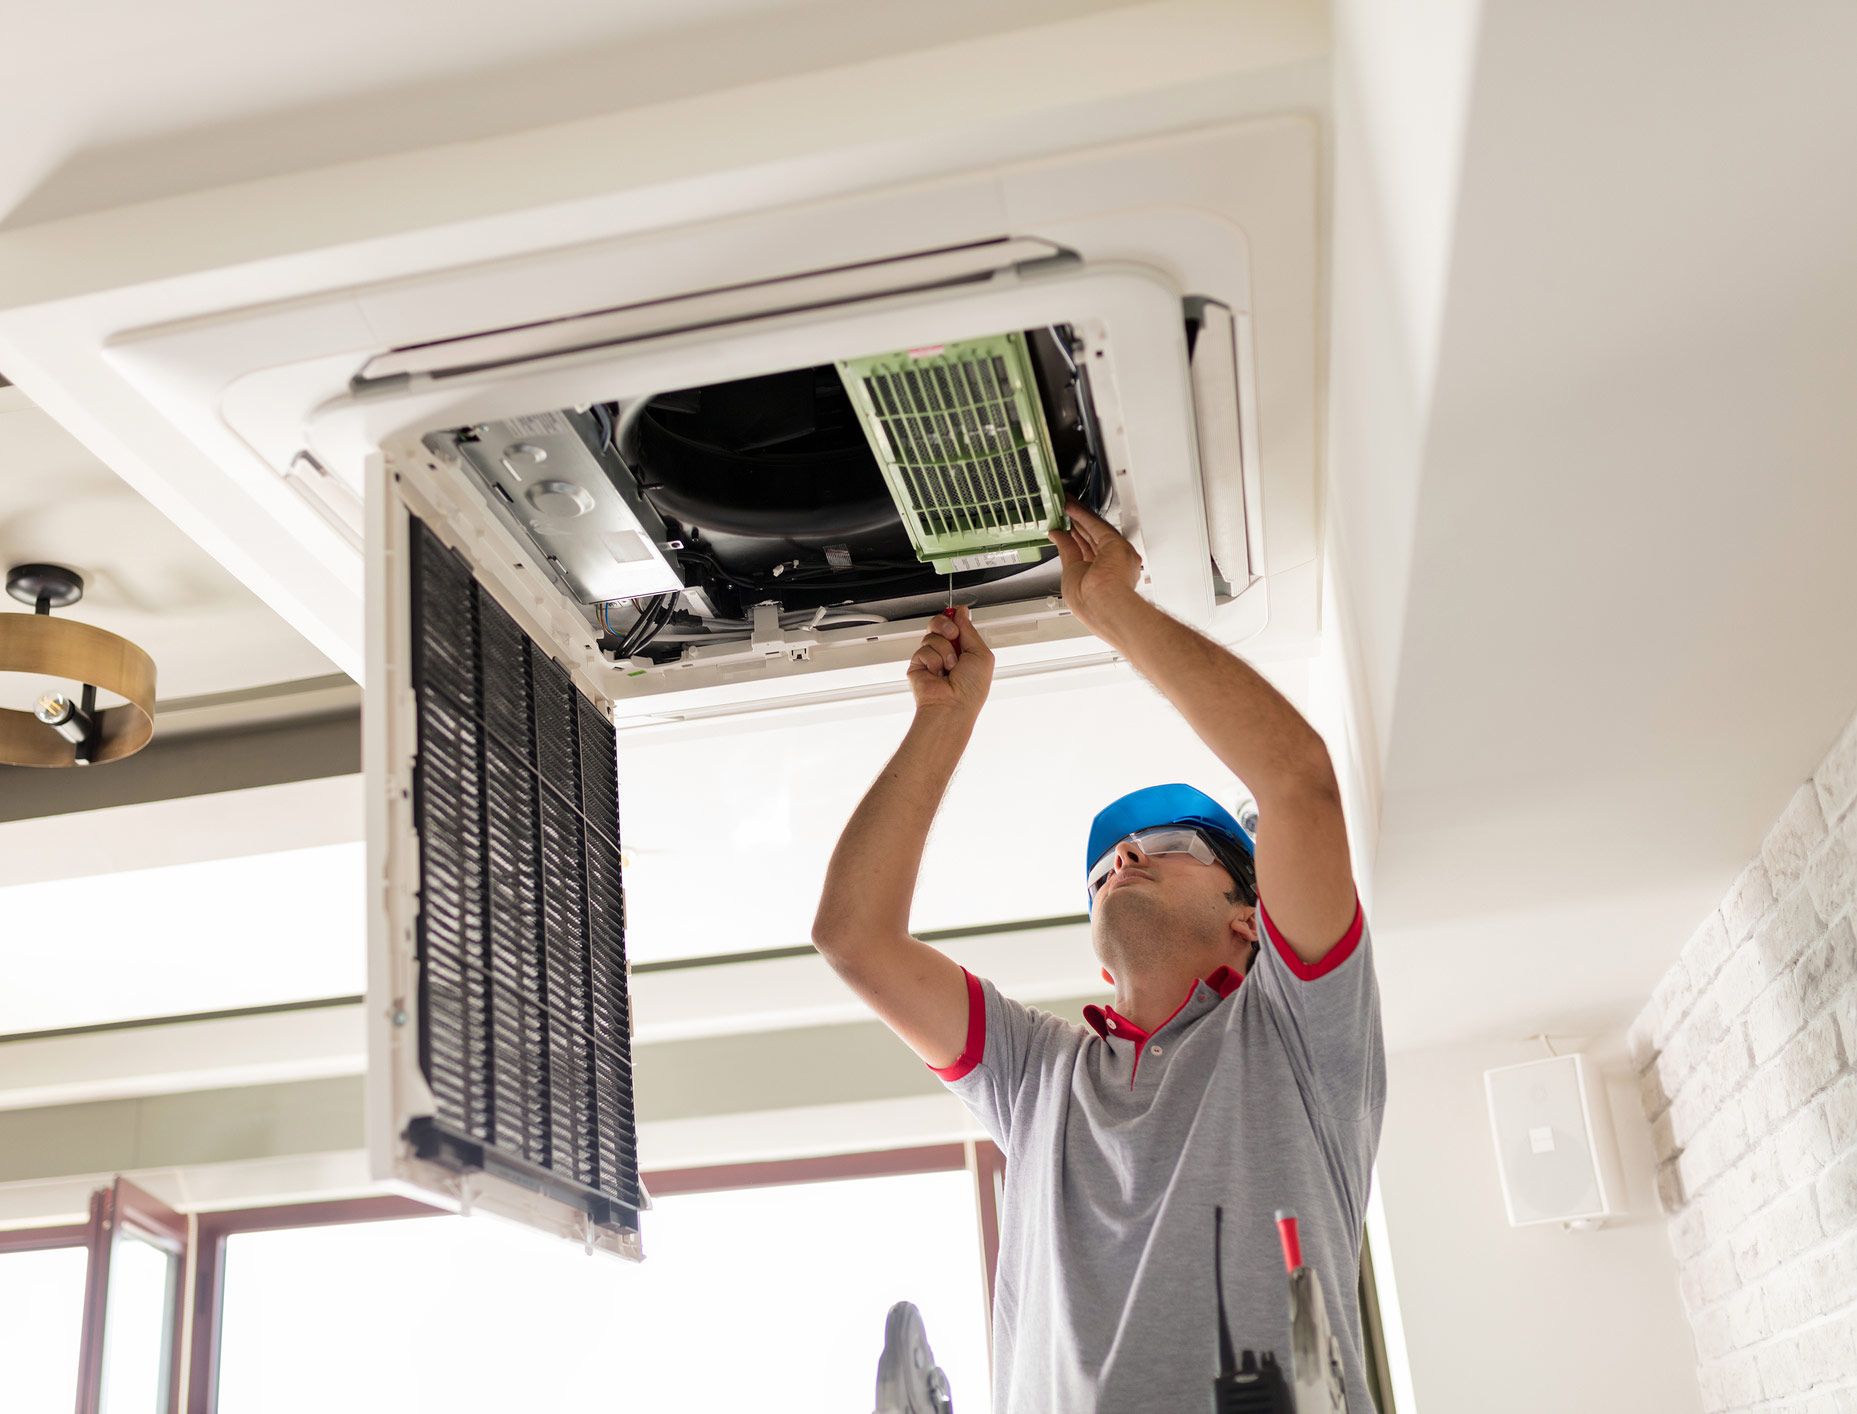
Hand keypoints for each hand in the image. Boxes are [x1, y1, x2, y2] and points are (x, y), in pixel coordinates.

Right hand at [906, 605, 993, 716]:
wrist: (953, 705)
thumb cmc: (971, 688)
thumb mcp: (981, 653)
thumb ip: (969, 630)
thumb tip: (961, 612)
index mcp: (965, 650)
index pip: (956, 624)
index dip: (956, 617)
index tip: (959, 615)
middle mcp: (948, 653)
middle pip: (939, 623)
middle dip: (946, 625)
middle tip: (953, 636)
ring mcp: (932, 658)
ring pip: (932, 635)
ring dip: (944, 649)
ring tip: (950, 667)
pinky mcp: (918, 665)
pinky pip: (923, 649)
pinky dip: (933, 660)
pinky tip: (937, 673)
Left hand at [1049, 499, 1141, 635]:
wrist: (1103, 604)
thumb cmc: (1089, 601)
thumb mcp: (1070, 573)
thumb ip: (1066, 551)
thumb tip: (1057, 536)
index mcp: (1099, 578)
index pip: (1085, 553)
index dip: (1074, 540)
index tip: (1065, 529)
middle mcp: (1111, 566)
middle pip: (1092, 540)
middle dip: (1078, 526)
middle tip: (1066, 513)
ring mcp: (1116, 555)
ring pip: (1095, 531)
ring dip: (1081, 517)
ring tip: (1067, 505)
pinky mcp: (1116, 545)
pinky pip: (1097, 527)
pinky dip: (1083, 516)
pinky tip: (1072, 508)